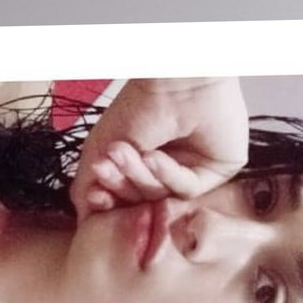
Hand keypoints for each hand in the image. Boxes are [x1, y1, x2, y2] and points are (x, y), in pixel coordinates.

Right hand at [70, 77, 249, 221]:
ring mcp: (194, 175)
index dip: (108, 201)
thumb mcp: (100, 151)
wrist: (174, 79)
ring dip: (141, 178)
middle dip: (122, 185)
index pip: (124, 202)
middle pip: (141, 204)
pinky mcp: (218, 173)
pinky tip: (155, 156)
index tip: (95, 195)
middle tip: (107, 165)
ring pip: (162, 200)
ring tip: (126, 152)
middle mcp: (168, 175)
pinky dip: (168, 175)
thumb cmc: (137, 107)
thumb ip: (87, 188)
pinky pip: (187, 191)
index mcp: (143, 172)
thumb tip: (84, 224)